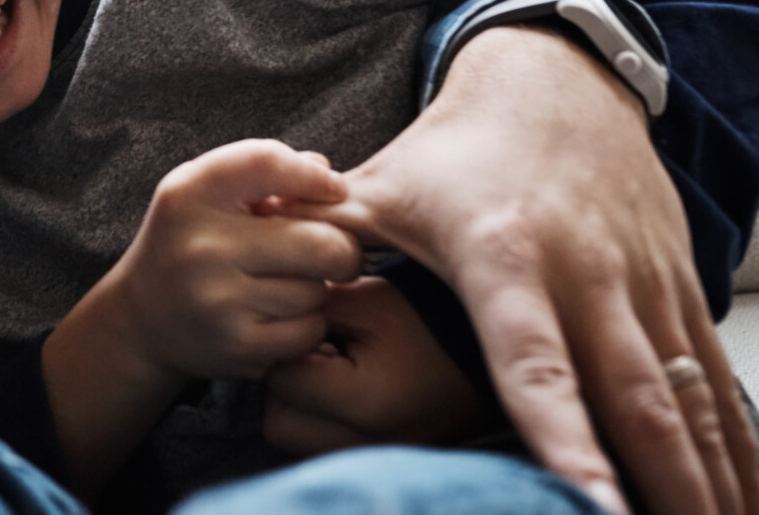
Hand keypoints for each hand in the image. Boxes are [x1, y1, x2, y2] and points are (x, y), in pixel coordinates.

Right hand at [113, 139, 363, 380]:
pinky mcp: (237, 346)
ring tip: (284, 285)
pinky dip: (306, 325)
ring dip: (315, 289)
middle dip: (342, 248)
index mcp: (188, 194)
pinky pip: (309, 331)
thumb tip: (325, 169)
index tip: (334, 188)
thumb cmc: (186, 244)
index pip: (267, 162)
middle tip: (334, 252)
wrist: (140, 321)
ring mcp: (219, 300)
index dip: (314, 175)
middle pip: (321, 242)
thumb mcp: (202, 195)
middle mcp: (201, 245)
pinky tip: (278, 317)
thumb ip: (259, 172)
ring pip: (317, 290)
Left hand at [262, 275, 493, 453]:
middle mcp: (372, 445)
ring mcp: (384, 459)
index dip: (281, 348)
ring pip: (299, 443)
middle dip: (283, 386)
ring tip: (329, 371)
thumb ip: (309, 309)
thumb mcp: (368, 299)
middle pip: (280, 424)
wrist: (496, 349)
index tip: (303, 329)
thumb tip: (262, 317)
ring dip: (301, 409)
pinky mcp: (390, 460)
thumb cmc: (432, 316)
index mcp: (366, 403)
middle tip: (309, 352)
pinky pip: (328, 449)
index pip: (281, 382)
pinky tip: (347, 390)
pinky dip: (325, 424)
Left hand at [310, 24, 758, 514]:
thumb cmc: (453, 151)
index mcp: (506, 256)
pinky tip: (737, 501)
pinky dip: (728, 443)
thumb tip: (245, 245)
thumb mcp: (380, 185)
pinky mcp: (677, 285)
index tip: (583, 499)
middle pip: (633, 398)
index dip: (558, 431)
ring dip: (706, 477)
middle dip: (657, 483)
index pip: (532, 358)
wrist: (556, 85)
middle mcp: (586, 274)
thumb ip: (318, 228)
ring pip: (688, 398)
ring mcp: (640, 281)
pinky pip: (714, 378)